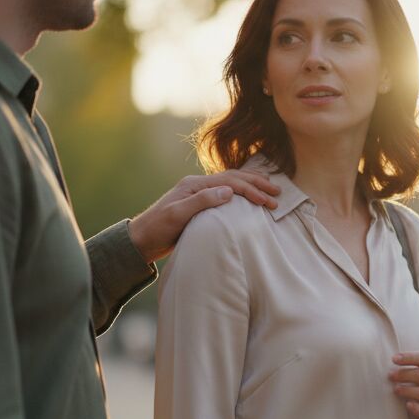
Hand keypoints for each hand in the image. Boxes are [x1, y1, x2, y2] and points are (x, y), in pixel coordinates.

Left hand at [128, 172, 279, 262]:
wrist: (141, 241)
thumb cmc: (157, 229)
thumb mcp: (177, 216)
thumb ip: (201, 202)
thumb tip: (229, 192)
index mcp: (194, 185)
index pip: (229, 182)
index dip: (251, 189)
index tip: (268, 200)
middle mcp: (197, 185)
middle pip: (233, 178)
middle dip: (256, 183)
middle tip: (277, 192)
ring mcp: (198, 194)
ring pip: (231, 183)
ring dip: (251, 185)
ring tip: (270, 188)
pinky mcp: (199, 204)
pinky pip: (226, 193)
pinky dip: (241, 192)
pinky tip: (250, 195)